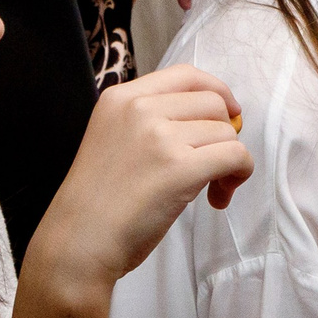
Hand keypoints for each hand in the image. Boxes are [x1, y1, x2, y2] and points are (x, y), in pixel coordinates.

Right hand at [32, 64, 253, 297]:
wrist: (78, 242)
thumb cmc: (98, 203)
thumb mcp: (114, 140)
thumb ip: (152, 122)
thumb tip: (218, 119)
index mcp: (120, 98)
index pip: (186, 75)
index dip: (217, 92)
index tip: (228, 115)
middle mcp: (139, 109)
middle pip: (213, 104)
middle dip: (225, 134)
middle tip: (215, 167)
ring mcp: (159, 136)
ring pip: (226, 133)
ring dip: (230, 162)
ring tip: (212, 190)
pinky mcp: (179, 167)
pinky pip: (235, 156)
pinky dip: (239, 174)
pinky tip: (219, 197)